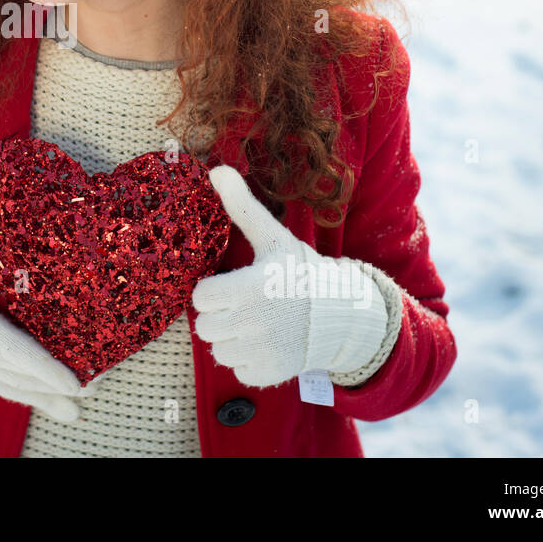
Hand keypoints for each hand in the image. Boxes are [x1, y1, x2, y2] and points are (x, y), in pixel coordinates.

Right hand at [0, 214, 103, 420]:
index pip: (19, 353)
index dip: (48, 369)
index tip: (75, 382)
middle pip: (30, 376)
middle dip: (64, 383)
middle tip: (99, 383)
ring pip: (24, 390)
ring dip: (54, 397)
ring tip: (84, 405)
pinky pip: (15, 394)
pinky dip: (40, 402)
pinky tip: (66, 412)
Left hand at [191, 165, 388, 387]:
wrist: (343, 312)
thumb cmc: (301, 271)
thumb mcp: (273, 237)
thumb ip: (242, 206)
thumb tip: (216, 169)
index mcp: (247, 288)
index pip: (199, 298)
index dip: (213, 291)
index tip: (232, 286)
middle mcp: (252, 323)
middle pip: (204, 327)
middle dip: (220, 316)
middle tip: (244, 306)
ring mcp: (261, 351)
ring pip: (219, 351)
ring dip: (232, 339)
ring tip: (256, 324)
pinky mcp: (270, 372)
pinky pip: (239, 370)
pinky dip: (248, 360)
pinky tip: (266, 343)